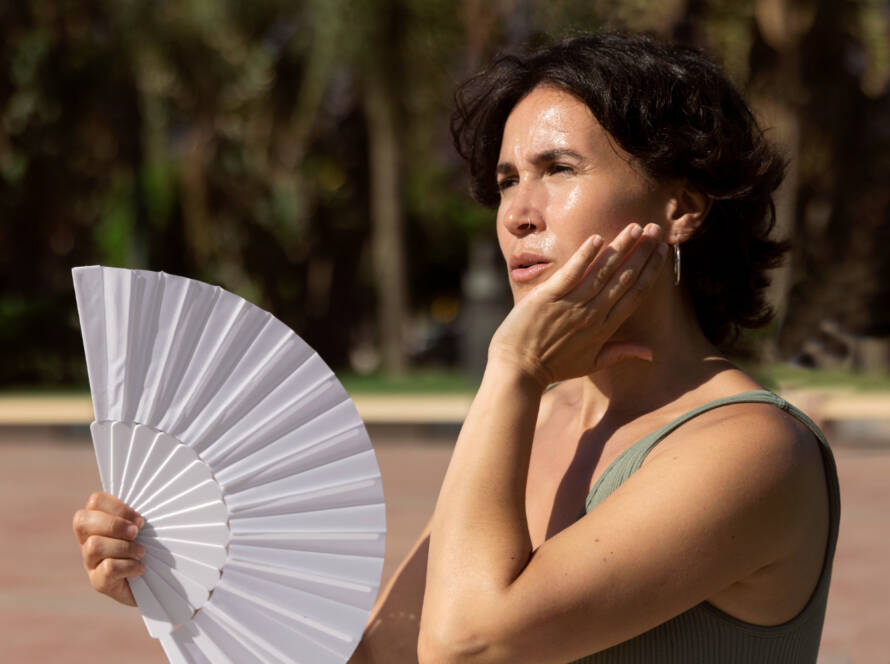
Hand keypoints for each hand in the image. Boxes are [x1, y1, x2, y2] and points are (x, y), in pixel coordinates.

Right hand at [72, 491, 145, 605]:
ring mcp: (90, 562)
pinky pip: (108, 568)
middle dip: (114, 525)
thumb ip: (139, 513)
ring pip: (94, 546)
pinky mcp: (99, 582)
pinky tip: (141, 569)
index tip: (139, 519)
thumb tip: (149, 499)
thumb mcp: (147, 526)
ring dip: (124, 547)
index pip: (95, 501)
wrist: (157, 582)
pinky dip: (129, 566)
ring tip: (141, 552)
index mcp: (100, 520)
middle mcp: (88, 539)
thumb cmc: (153, 546)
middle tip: (136, 532)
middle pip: (82, 522)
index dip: (117, 507)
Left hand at [488, 222, 667, 387]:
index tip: (662, 251)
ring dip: (621, 247)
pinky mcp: (548, 297)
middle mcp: (592, 314)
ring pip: (603, 272)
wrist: (518, 370)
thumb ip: (620, 353)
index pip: (635, 294)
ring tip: (636, 227)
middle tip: (656, 228)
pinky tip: (597, 239)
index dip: (650, 270)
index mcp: (605, 329)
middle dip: (642, 252)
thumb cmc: (553, 367)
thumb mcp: (591, 364)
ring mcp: (570, 305)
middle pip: (624, 278)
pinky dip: (584, 256)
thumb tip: (651, 353)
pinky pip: (571, 273)